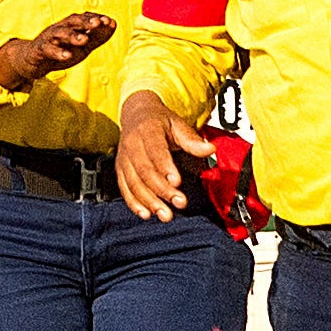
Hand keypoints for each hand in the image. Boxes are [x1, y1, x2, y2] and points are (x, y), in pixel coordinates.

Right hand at [0, 10, 116, 91]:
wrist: (32, 61)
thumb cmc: (60, 50)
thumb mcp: (81, 46)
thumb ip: (97, 36)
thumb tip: (114, 24)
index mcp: (71, 26)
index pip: (84, 18)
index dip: (96, 19)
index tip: (109, 21)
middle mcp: (59, 28)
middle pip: (72, 22)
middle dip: (85, 22)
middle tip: (98, 24)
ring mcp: (48, 39)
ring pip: (60, 34)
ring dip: (72, 36)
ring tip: (84, 40)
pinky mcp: (38, 50)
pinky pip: (48, 50)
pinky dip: (58, 52)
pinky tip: (67, 56)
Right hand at [112, 97, 185, 224]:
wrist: (135, 114)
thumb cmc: (159, 121)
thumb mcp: (177, 124)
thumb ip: (192, 140)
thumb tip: (210, 149)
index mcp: (147, 131)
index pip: (155, 151)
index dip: (165, 167)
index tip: (178, 182)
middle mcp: (132, 145)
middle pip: (145, 171)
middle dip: (162, 190)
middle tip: (180, 202)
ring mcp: (124, 159)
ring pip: (134, 183)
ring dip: (150, 201)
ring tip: (166, 215)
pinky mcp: (120, 170)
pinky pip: (125, 189)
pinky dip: (134, 203)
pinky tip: (146, 214)